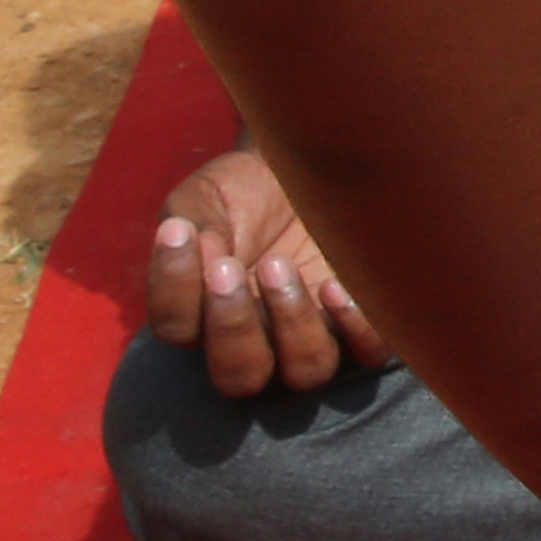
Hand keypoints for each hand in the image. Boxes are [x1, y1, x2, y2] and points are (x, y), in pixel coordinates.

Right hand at [151, 149, 394, 394]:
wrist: (311, 163)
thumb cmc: (248, 190)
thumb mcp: (207, 197)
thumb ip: (192, 225)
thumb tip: (197, 251)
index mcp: (205, 316)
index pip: (177, 329)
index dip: (173, 287)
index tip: (180, 231)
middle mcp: (258, 341)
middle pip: (239, 377)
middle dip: (231, 326)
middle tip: (226, 268)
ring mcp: (314, 335)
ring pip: (305, 370)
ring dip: (292, 324)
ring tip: (279, 264)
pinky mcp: (363, 319)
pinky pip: (368, 351)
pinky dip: (354, 325)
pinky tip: (333, 284)